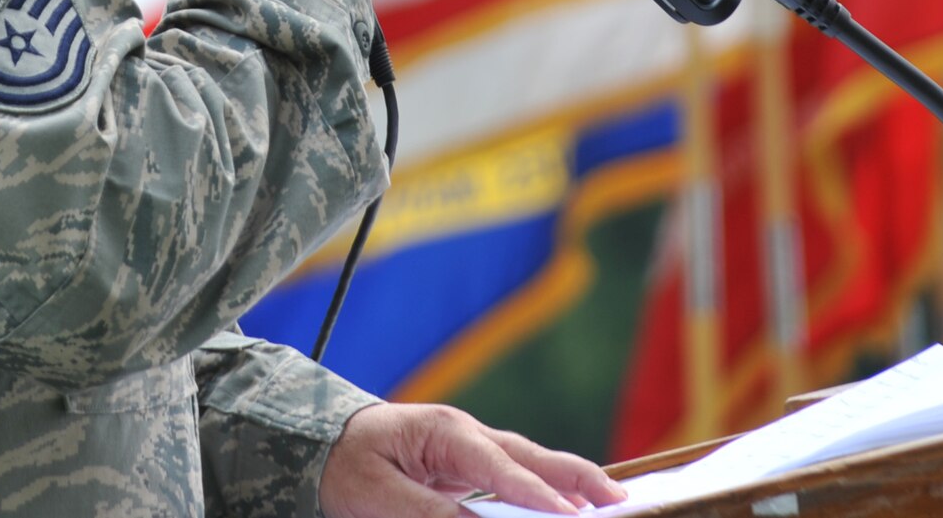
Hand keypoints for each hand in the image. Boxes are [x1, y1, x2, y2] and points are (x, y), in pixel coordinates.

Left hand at [319, 402, 626, 516]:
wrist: (323, 440)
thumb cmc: (347, 463)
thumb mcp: (377, 496)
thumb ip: (426, 512)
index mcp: (445, 432)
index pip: (498, 465)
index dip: (533, 492)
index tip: (566, 514)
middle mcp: (467, 435)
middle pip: (530, 456)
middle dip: (574, 477)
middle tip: (619, 499)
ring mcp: (471, 449)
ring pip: (529, 464)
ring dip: (568, 483)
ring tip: (609, 502)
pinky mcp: (470, 466)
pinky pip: (515, 478)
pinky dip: (543, 489)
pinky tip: (566, 507)